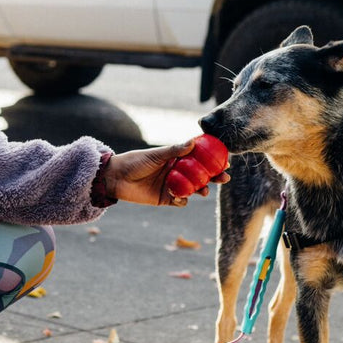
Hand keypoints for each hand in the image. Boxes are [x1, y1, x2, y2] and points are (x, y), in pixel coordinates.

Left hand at [103, 142, 229, 206]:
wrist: (116, 178)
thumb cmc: (135, 161)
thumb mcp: (155, 155)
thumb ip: (174, 150)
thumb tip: (193, 141)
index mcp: (176, 158)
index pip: (198, 158)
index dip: (212, 159)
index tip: (225, 160)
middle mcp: (177, 171)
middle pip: (201, 175)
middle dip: (214, 177)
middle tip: (224, 178)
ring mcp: (173, 185)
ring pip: (194, 189)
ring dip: (201, 190)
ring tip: (203, 190)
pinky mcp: (166, 198)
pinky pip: (181, 201)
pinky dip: (183, 200)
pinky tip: (179, 197)